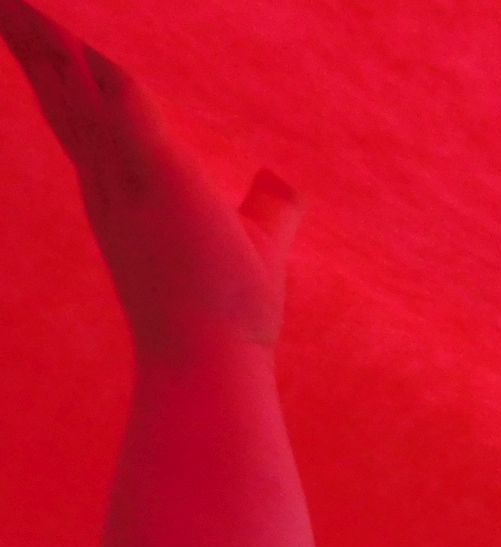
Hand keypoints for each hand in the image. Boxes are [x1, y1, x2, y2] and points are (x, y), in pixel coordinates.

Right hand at [1, 1, 302, 357]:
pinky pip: (123, 107)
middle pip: (65, 104)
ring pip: (76, 97)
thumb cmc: (232, 317)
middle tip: (6, 5)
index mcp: (127, 199)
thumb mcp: (260, 241)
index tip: (49, 42)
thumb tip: (282, 179)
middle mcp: (112, 188)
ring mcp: (127, 184)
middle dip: (35, 51)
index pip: (91, 126)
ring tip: (11, 1)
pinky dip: (95, 69)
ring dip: (44, 45)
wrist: (212, 365)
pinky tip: (73, 37)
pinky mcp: (159, 179)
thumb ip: (271, 206)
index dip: (70, 83)